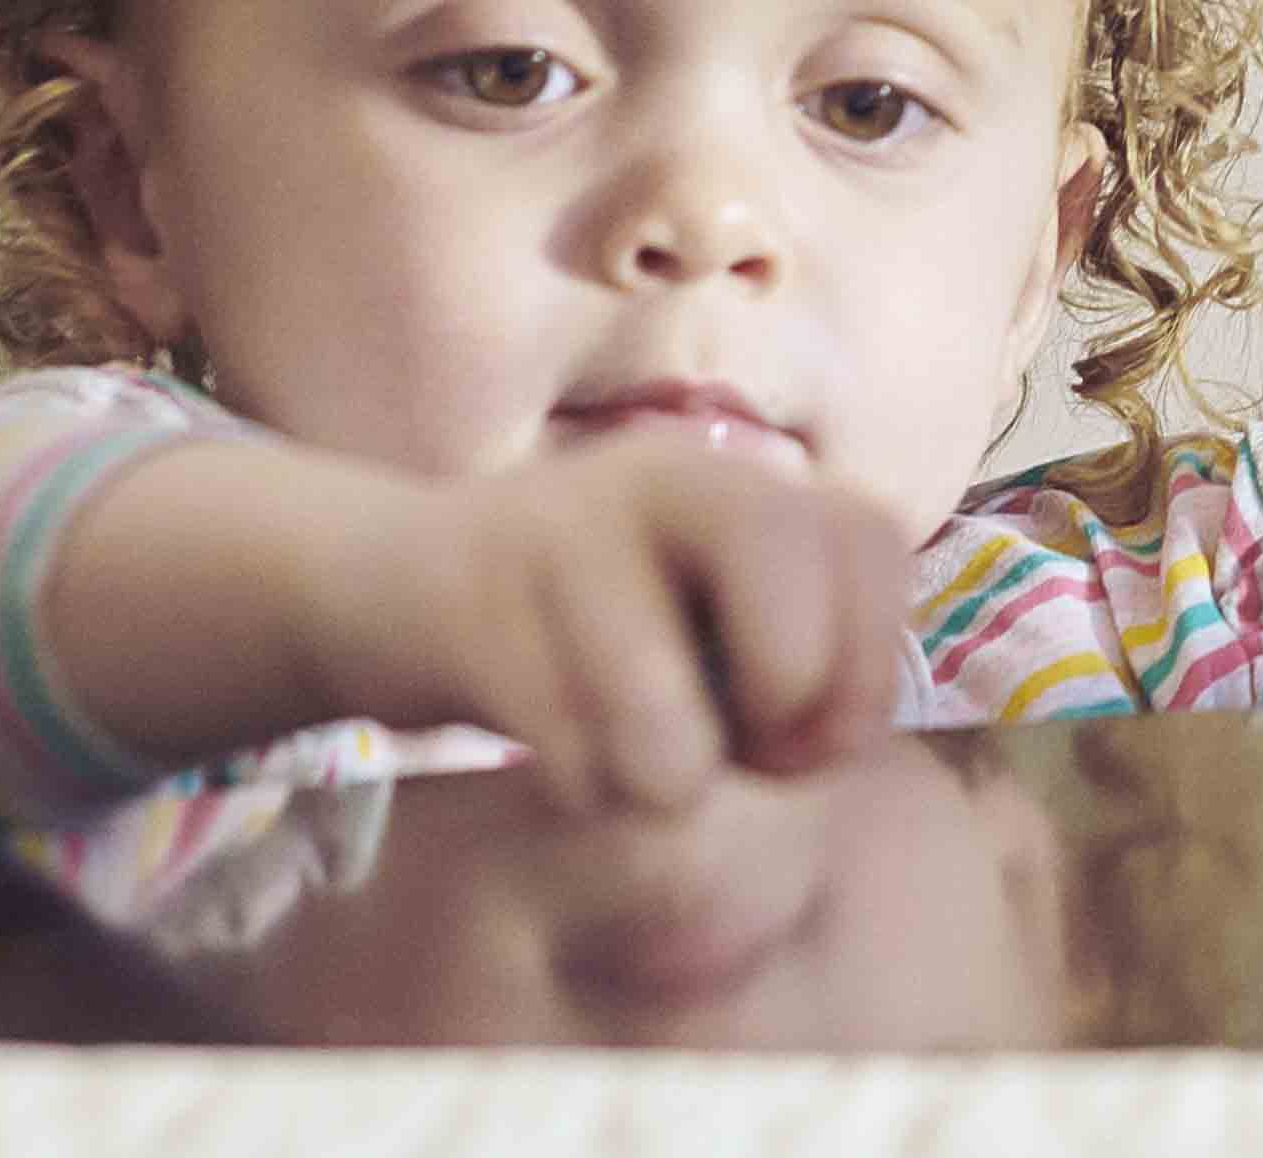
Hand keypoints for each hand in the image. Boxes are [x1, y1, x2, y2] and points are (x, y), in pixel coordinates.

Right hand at [282, 429, 904, 823]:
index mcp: (749, 480)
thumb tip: (821, 744)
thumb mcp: (716, 628)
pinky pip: (567, 749)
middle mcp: (670, 476)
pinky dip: (581, 787)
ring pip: (662, 717)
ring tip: (635, 764)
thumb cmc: (595, 631)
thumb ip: (801, 666)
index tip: (817, 738)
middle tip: (734, 746)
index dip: (867, 666)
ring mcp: (563, 530)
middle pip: (782, 589)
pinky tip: (561, 754)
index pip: (872, 540)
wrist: (390, 585)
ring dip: (662, 780)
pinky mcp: (470, 607)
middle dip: (777, 703)